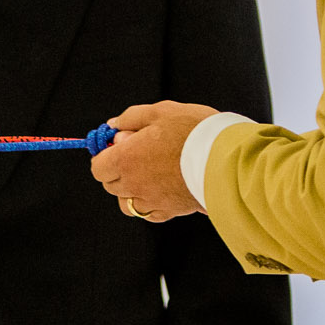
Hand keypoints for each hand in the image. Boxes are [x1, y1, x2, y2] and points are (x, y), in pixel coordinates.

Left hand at [91, 101, 215, 223]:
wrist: (226, 157)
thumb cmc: (194, 130)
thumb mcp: (160, 111)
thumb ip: (131, 118)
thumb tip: (113, 127)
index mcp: (126, 159)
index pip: (98, 167)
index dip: (105, 156)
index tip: (117, 146)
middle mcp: (133, 184)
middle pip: (111, 185)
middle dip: (117, 170)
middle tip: (138, 154)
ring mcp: (151, 201)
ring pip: (127, 204)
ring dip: (130, 191)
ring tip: (149, 175)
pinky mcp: (170, 211)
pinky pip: (149, 213)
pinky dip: (149, 204)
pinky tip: (161, 189)